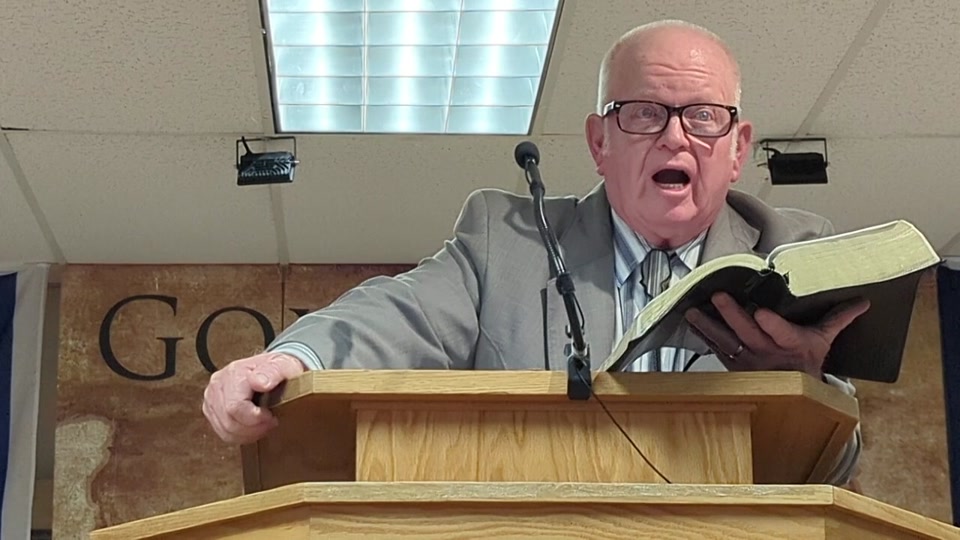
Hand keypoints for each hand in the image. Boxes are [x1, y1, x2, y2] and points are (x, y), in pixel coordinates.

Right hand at [202, 352, 304, 443]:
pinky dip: (241, 435)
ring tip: (263, 425)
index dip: (255, 418)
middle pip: (229, 421)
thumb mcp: (283, 365)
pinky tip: (253, 428)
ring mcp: (213, 398)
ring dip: (248, 433)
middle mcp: (219, 384)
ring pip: (225, 430)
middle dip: (253, 427)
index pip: (235, 407)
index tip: (271, 416)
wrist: (272, 369)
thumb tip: (260, 382)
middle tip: (270, 422)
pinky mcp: (212, 410)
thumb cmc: (278, 369)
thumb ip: (273, 372)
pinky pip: (223, 433)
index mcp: (234, 373)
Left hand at [684, 292, 869, 376]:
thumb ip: (839, 318)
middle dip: (733, 315)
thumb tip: (862, 302)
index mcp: (790, 343)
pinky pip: (716, 348)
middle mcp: (766, 351)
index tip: (761, 313)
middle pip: (748, 333)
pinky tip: (691, 322)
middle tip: (719, 297)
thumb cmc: (806, 360)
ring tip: (693, 312)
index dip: (771, 325)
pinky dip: (703, 335)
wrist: (794, 390)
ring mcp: (747, 358)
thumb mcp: (824, 340)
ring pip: (726, 341)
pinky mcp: (733, 362)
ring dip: (709, 326)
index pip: (782, 333)